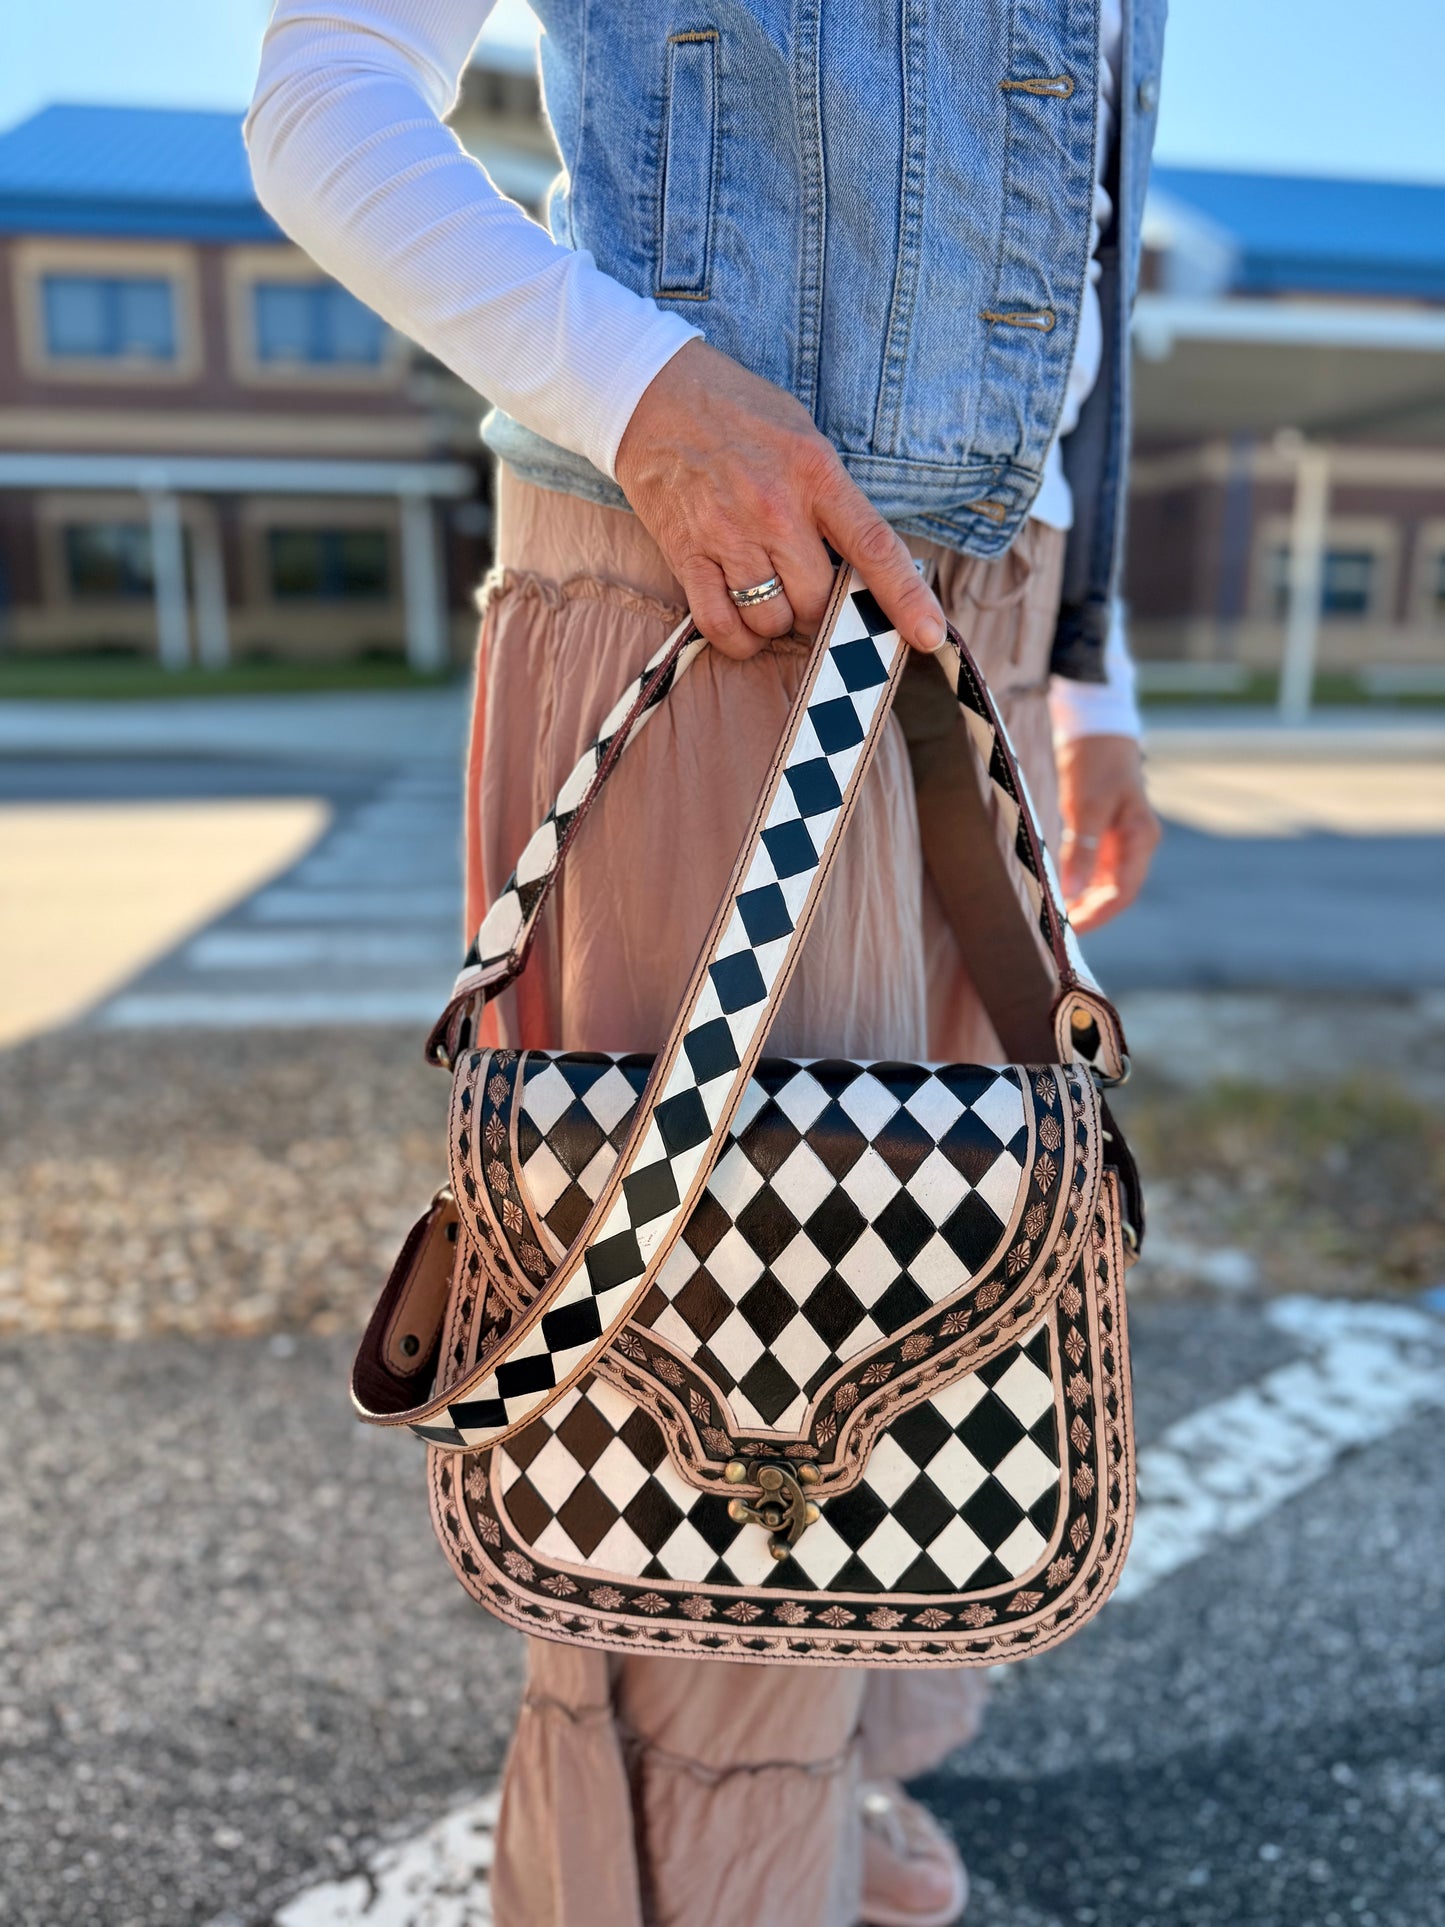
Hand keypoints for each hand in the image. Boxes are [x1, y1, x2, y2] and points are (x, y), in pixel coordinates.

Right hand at [614, 339, 946, 659]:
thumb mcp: (802, 438)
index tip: (929, 635)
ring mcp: (728, 534)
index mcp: (816, 474)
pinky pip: (721, 624)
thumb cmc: (737, 413)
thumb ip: (831, 497)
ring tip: (767, 593)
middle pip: (817, 600)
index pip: (874, 547)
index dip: (906, 598)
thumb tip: (862, 562)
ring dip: (776, 622)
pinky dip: (738, 639)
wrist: (652, 393)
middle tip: (803, 587)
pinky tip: (742, 627)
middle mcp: (775, 509)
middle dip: (818, 609)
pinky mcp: (687, 552)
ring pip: (772, 619)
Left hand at [1055, 734, 1160, 933]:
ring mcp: (1121, 842)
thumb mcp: (1086, 806)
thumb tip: (1072, 893)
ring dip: (1081, 903)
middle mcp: (1135, 845)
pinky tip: (1056, 895)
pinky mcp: (1103, 836)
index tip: (1069, 930)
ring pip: (1103, 885)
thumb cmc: (1096, 763)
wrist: (1096, 730)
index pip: (1123, 893)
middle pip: (1115, 894)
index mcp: (1141, 839)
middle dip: (1088, 914)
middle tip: (1054, 932)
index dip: (1097, 915)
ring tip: (1052, 919)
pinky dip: (1076, 885)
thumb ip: (1082, 850)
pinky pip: (1092, 870)